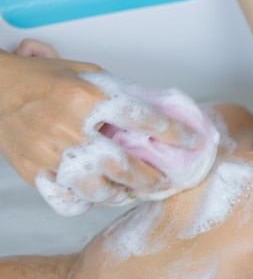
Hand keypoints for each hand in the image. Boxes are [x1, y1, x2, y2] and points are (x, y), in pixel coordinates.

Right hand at [0, 40, 206, 214]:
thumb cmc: (46, 80)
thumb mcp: (90, 75)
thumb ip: (121, 94)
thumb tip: (157, 115)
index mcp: (88, 98)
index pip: (143, 119)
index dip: (173, 133)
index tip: (191, 142)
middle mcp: (71, 128)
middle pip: (123, 165)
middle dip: (151, 178)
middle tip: (165, 182)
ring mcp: (51, 153)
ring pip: (97, 188)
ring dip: (122, 193)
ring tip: (133, 191)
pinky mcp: (34, 172)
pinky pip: (67, 200)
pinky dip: (87, 203)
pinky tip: (97, 195)